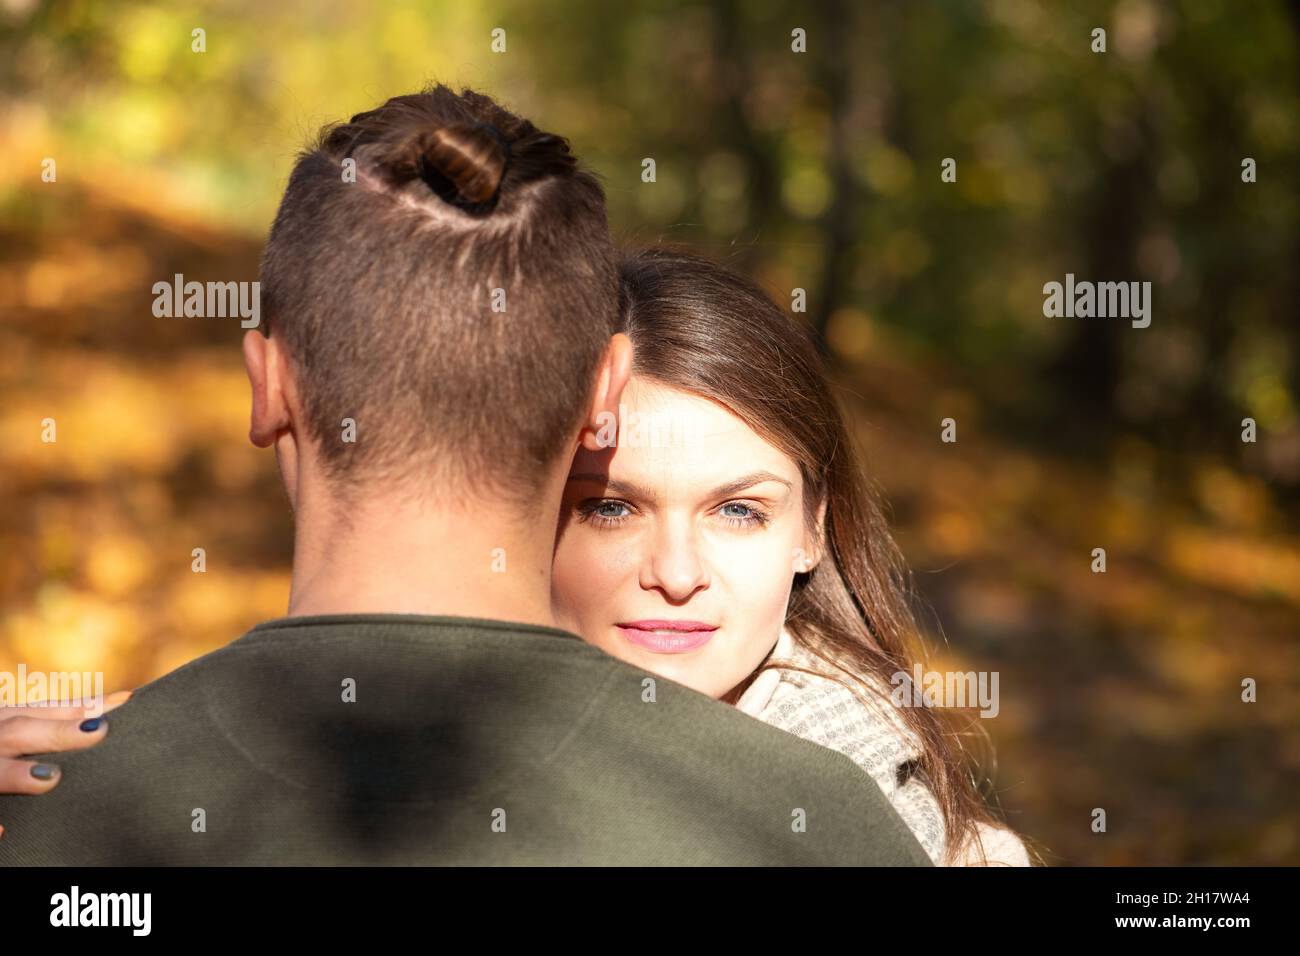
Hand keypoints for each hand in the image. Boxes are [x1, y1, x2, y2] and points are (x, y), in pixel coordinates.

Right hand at [0, 690, 132, 835]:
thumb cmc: (0, 742)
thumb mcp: (14, 722)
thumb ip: (57, 716)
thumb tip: (124, 699)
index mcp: (7, 720)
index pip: (48, 710)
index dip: (83, 706)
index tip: (125, 702)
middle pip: (22, 731)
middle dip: (59, 731)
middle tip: (99, 729)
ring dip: (16, 773)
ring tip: (48, 777)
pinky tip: (3, 831)